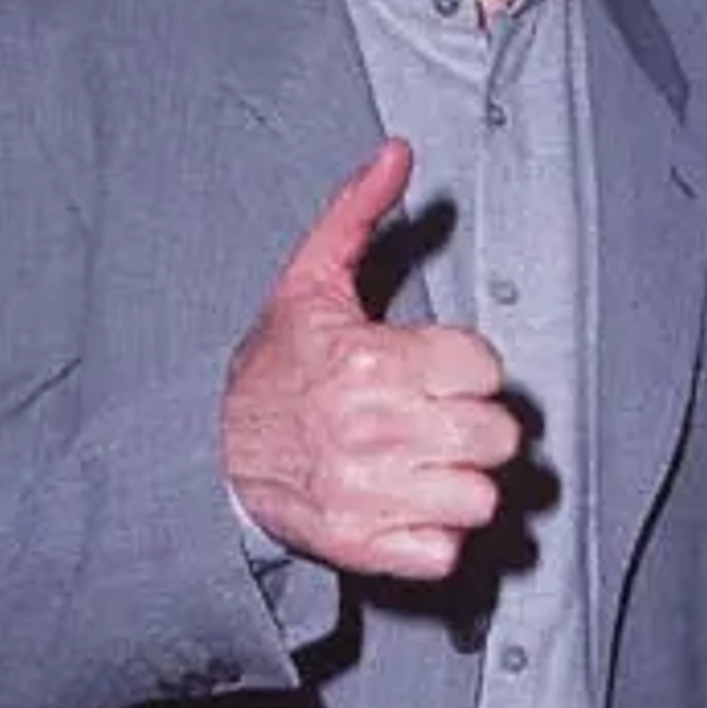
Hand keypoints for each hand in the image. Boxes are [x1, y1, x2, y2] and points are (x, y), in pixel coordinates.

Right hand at [222, 139, 521, 579]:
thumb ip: (358, 214)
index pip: (485, 369)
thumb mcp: (308, 283)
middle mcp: (375, 429)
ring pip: (481, 498)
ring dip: (462, 484)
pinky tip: (411, 507)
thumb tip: (398, 154)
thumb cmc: (274, 368)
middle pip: (497, 437)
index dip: (469, 370)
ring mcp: (370, 494)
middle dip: (475, 427)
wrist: (208, 453)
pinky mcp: (364, 546)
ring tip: (429, 465)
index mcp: (371, 360)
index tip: (440, 372)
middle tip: (440, 420)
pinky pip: (445, 553)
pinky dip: (435, 538)